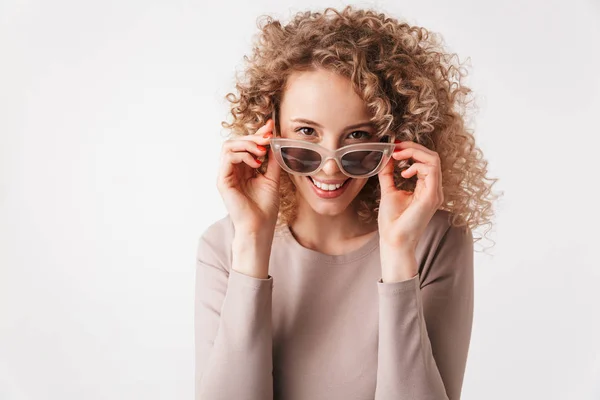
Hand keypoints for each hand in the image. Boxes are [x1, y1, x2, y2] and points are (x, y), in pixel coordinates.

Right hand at [217, 119, 280, 234]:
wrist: (260, 226)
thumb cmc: (265, 207)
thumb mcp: (272, 177)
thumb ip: (273, 160)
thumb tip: (276, 140)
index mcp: (243, 168)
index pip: (246, 144)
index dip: (257, 133)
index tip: (271, 126)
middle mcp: (232, 169)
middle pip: (236, 141)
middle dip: (254, 136)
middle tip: (268, 138)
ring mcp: (225, 174)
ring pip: (229, 146)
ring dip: (247, 144)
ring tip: (261, 152)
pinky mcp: (222, 180)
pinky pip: (227, 157)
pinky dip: (242, 155)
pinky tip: (256, 163)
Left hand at [376, 140, 443, 278]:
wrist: (394, 240)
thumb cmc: (392, 221)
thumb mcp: (389, 190)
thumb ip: (388, 174)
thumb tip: (386, 157)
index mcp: (426, 187)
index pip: (425, 160)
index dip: (411, 149)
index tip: (394, 146)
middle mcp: (433, 189)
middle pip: (432, 156)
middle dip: (412, 147)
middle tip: (395, 147)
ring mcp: (435, 192)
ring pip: (433, 160)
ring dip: (414, 152)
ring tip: (397, 156)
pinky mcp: (432, 196)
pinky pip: (432, 170)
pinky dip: (417, 165)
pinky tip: (403, 171)